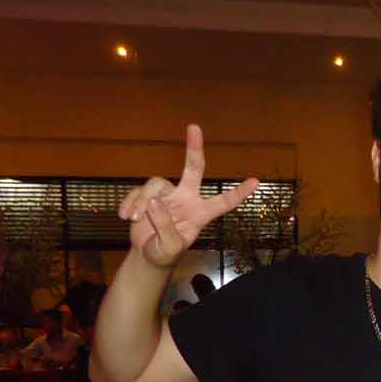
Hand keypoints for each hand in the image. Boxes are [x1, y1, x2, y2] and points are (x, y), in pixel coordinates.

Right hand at [119, 125, 258, 268]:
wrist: (147, 255)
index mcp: (200, 213)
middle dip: (194, 149)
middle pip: (193, 170)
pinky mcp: (147, 195)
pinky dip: (129, 204)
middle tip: (194, 126)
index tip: (256, 182)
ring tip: (132, 219)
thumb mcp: (169, 247)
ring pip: (155, 184)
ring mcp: (167, 195)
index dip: (239, 193)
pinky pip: (137, 192)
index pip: (223, 202)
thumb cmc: (165, 252)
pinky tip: (124, 216)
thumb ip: (165, 226)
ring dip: (141, 201)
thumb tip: (153, 202)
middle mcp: (186, 199)